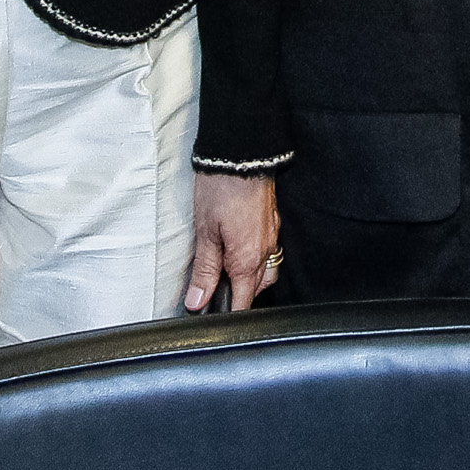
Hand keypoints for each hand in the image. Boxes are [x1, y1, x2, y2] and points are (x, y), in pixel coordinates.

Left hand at [185, 172, 279, 311]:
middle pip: (255, 290)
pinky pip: (268, 252)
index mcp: (247, 259)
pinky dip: (255, 260)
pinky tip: (239, 251)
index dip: (225, 313)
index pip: (241, 302)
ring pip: (266, 272)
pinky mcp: (272, 222)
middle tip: (212, 293)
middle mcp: (265, 251)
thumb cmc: (220, 189)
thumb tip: (198, 301)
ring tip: (226, 273)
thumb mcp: (205, 232)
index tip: (210, 315)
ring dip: (249, 279)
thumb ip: (204, 270)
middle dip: (237, 297)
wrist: (240, 154)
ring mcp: (272, 236)